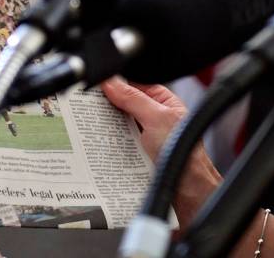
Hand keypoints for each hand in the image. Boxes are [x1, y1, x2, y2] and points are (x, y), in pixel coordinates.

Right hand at [101, 77, 222, 227]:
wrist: (187, 190)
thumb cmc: (183, 154)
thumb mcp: (157, 118)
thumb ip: (134, 99)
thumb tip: (112, 82)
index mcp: (163, 101)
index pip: (134, 86)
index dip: (116, 85)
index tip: (95, 87)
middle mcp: (154, 117)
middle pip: (124, 106)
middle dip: (107, 107)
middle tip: (86, 107)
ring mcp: (145, 137)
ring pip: (119, 127)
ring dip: (106, 128)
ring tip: (89, 127)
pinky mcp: (138, 155)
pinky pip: (119, 146)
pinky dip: (109, 146)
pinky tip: (98, 146)